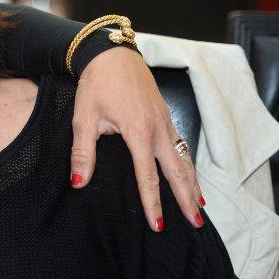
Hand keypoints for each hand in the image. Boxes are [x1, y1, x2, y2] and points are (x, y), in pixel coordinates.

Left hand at [71, 47, 203, 231]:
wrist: (110, 54)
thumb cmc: (96, 84)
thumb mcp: (83, 119)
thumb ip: (83, 153)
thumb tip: (79, 183)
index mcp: (138, 132)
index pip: (147, 176)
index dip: (152, 203)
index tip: (157, 224)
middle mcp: (159, 129)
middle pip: (176, 171)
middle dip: (186, 198)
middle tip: (196, 223)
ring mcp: (166, 121)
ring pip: (183, 158)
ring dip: (192, 183)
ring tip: (199, 206)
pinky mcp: (166, 115)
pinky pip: (181, 145)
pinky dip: (188, 163)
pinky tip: (189, 174)